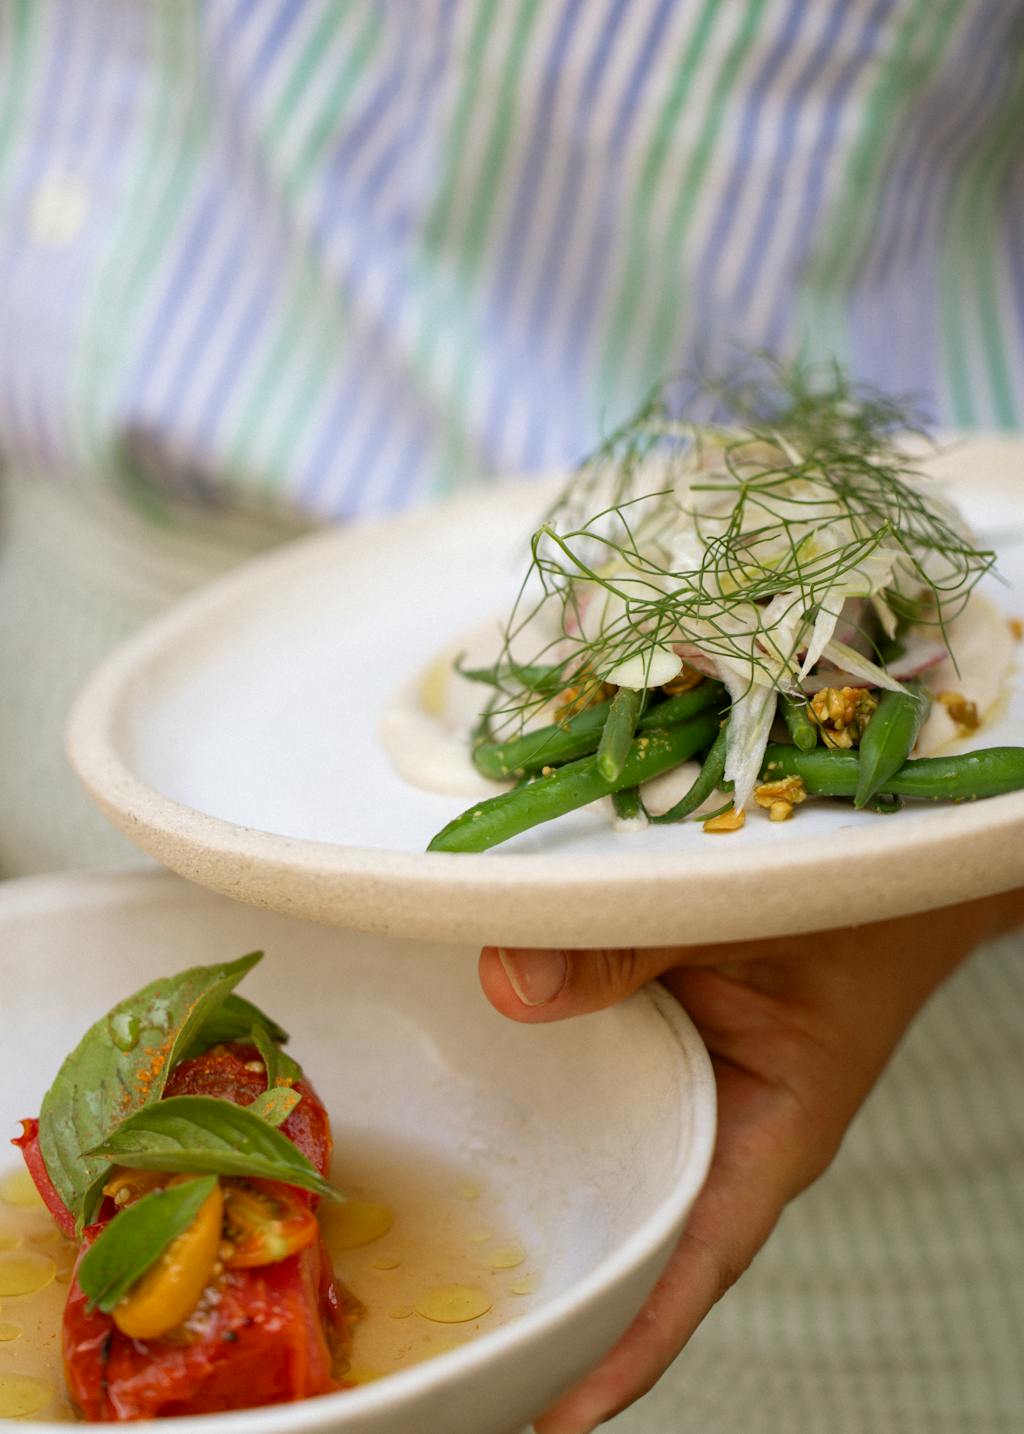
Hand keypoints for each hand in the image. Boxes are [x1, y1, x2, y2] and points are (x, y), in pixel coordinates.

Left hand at [479, 888, 1023, 1433]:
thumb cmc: (851, 908)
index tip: (554, 1414)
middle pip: (630, 1223)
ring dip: (534, 1176)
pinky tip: (466, 1086)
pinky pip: (589, 1077)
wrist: (880, 864)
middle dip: (557, 1277)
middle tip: (454, 1333)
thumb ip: (637, 947)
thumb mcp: (750, 923)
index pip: (694, 1262)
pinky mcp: (651, 1037)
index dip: (629, 1342)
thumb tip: (508, 981)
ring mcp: (680, 1085)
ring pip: (601, 1150)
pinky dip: (535, 1083)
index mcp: (769, 1134)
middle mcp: (716, 1126)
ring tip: (434, 1231)